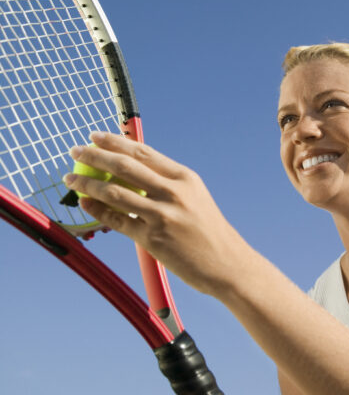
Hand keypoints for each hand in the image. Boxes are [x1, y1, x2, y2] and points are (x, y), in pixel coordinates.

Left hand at [64, 131, 242, 295]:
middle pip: (124, 167)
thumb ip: (167, 183)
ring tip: (71, 180)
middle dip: (94, 156)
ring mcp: (163, 215)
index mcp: (184, 178)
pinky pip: (117, 221)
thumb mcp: (194, 197)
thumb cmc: (208, 230)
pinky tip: (85, 204)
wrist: (225, 262)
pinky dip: (97, 211)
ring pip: (114, 193)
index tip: (95, 136)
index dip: (115, 142)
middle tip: (75, 152)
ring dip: (87, 184)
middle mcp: (174, 192)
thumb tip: (131, 169)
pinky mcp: (153, 239)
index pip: (143, 152)